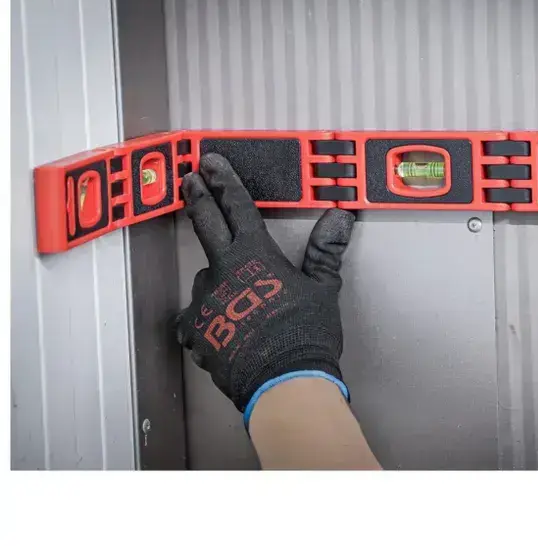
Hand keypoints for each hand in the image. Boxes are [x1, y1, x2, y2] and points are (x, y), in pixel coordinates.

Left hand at [176, 153, 354, 418]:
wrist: (283, 382)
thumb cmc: (306, 334)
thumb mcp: (322, 288)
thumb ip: (325, 250)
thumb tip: (340, 217)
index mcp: (255, 254)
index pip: (237, 206)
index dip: (225, 180)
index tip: (211, 162)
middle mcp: (223, 270)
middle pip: (206, 224)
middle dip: (197, 197)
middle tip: (189, 179)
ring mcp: (204, 300)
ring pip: (205, 277)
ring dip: (216, 279)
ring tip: (237, 299)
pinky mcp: (194, 330)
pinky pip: (196, 317)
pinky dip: (206, 318)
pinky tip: (222, 328)